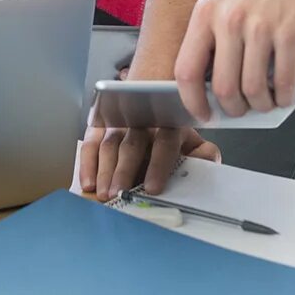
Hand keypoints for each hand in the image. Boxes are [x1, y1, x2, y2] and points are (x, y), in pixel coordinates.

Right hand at [76, 119, 219, 201]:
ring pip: (109, 143)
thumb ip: (204, 153)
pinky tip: (88, 183)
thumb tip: (208, 161)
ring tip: (104, 194)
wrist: (150, 101)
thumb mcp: (193, 141)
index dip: (159, 166)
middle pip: (132, 144)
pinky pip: (90, 143)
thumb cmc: (171, 134)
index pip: (165, 142)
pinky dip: (87, 163)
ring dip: (105, 170)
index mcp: (169, 123)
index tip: (153, 188)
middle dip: (124, 171)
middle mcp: (142, 120)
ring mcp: (118, 121)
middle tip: (120, 193)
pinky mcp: (99, 126)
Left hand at [176, 0, 294, 119]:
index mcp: (207, 11)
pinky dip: (285, 98)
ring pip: (253, 90)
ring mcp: (260, 27)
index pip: (185, 70)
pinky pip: (284, 82)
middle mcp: (229, 19)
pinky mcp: (292, 34)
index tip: (203, 113)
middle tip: (243, 111)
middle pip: (222, 88)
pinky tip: (286, 95)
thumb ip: (216, 35)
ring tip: (267, 102)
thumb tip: (214, 87)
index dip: (192, 100)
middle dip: (233, 109)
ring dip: (261, 106)